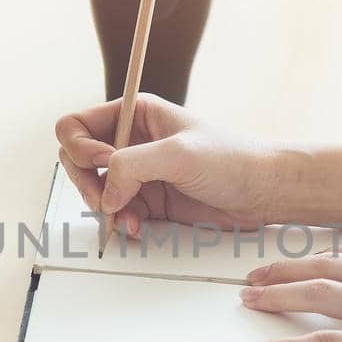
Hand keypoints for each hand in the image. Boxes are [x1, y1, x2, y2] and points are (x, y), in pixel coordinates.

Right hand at [54, 93, 278, 238]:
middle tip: (104, 202)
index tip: (104, 164)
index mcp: (135, 113)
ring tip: (128, 220)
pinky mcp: (149, 200)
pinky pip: (117, 213)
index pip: (77, 126)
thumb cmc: (233, 159)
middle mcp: (132, 140)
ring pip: (96, 191)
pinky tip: (138, 228)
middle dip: (87, 183)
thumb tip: (106, 193)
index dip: (80, 148)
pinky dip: (121, 223)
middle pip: (78, 160)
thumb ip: (132, 165)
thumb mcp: (178, 154)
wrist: (264, 191)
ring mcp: (139, 172)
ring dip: (105, 208)